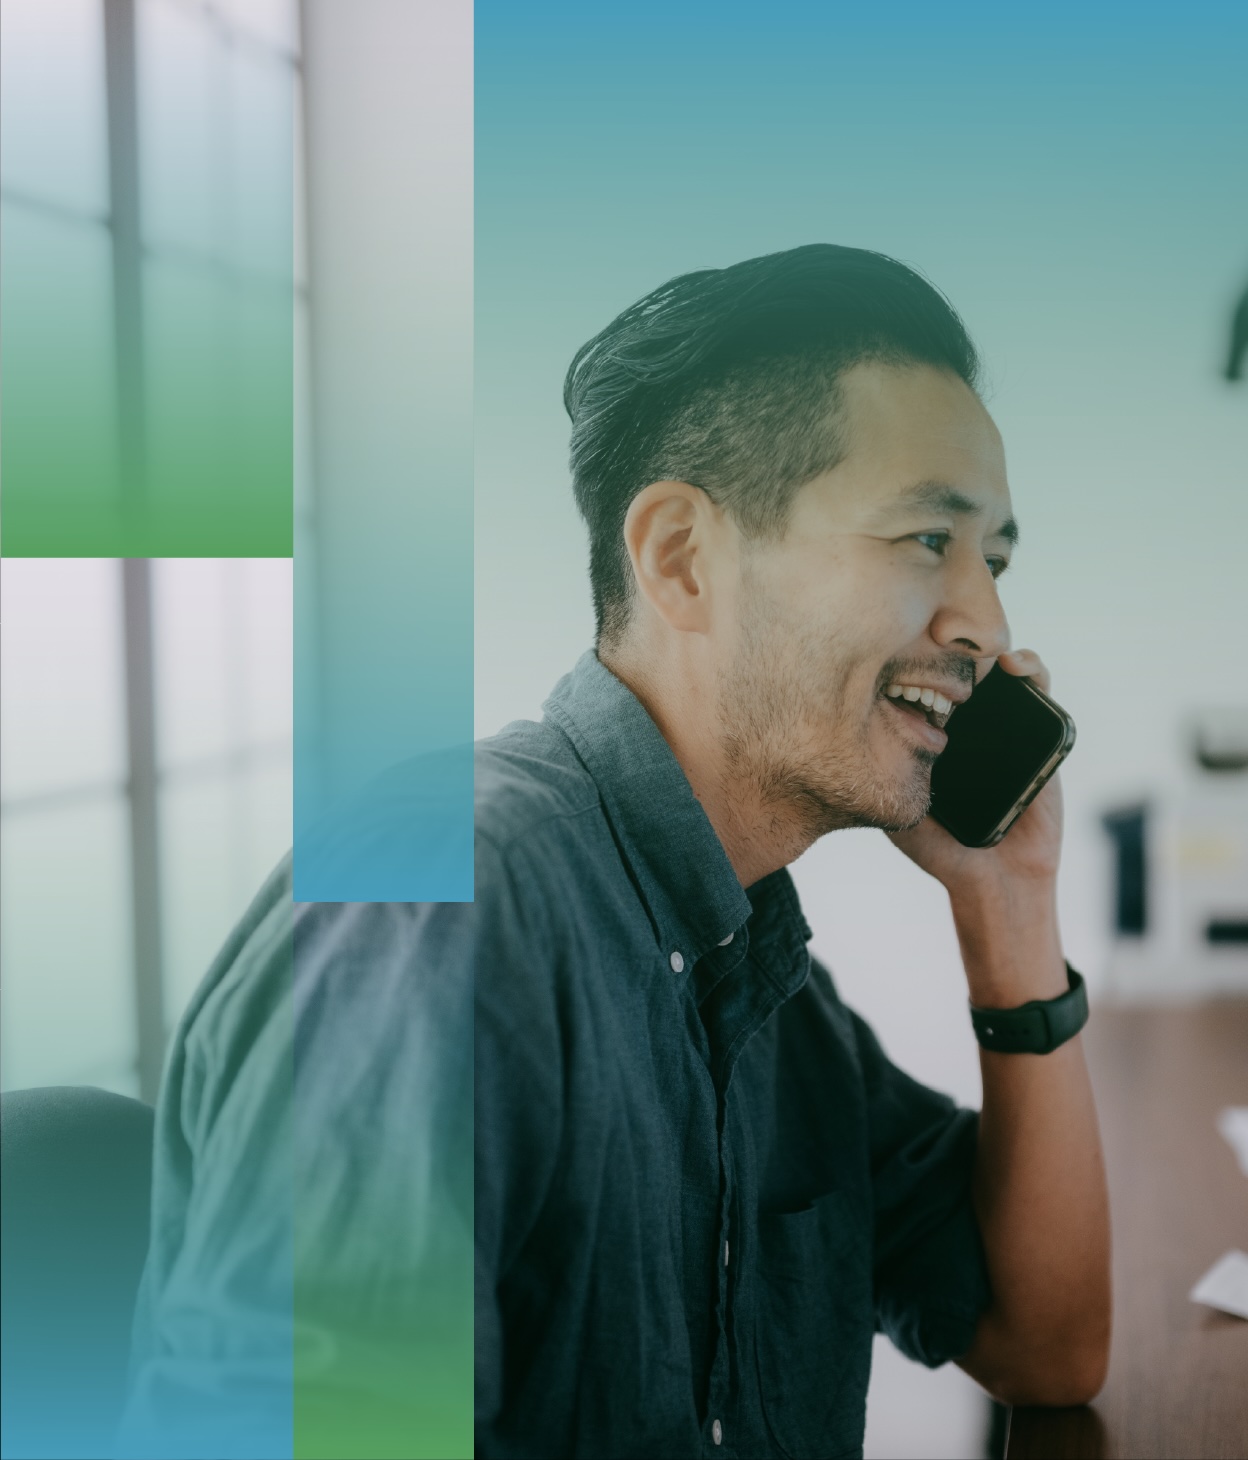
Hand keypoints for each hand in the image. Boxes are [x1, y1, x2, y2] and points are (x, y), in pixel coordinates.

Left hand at [887, 649, 1063, 901]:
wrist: (995, 880)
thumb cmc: (940, 849)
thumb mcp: (896, 804)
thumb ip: (879, 771)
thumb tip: (846, 729)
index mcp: (933, 735)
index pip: (925, 683)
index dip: (918, 658)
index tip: (905, 644)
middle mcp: (968, 726)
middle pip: (962, 670)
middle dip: (954, 648)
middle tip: (944, 639)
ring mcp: (1005, 727)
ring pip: (1000, 673)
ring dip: (993, 650)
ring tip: (981, 650)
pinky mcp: (1042, 735)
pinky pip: (1040, 692)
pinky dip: (1031, 669)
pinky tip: (1015, 667)